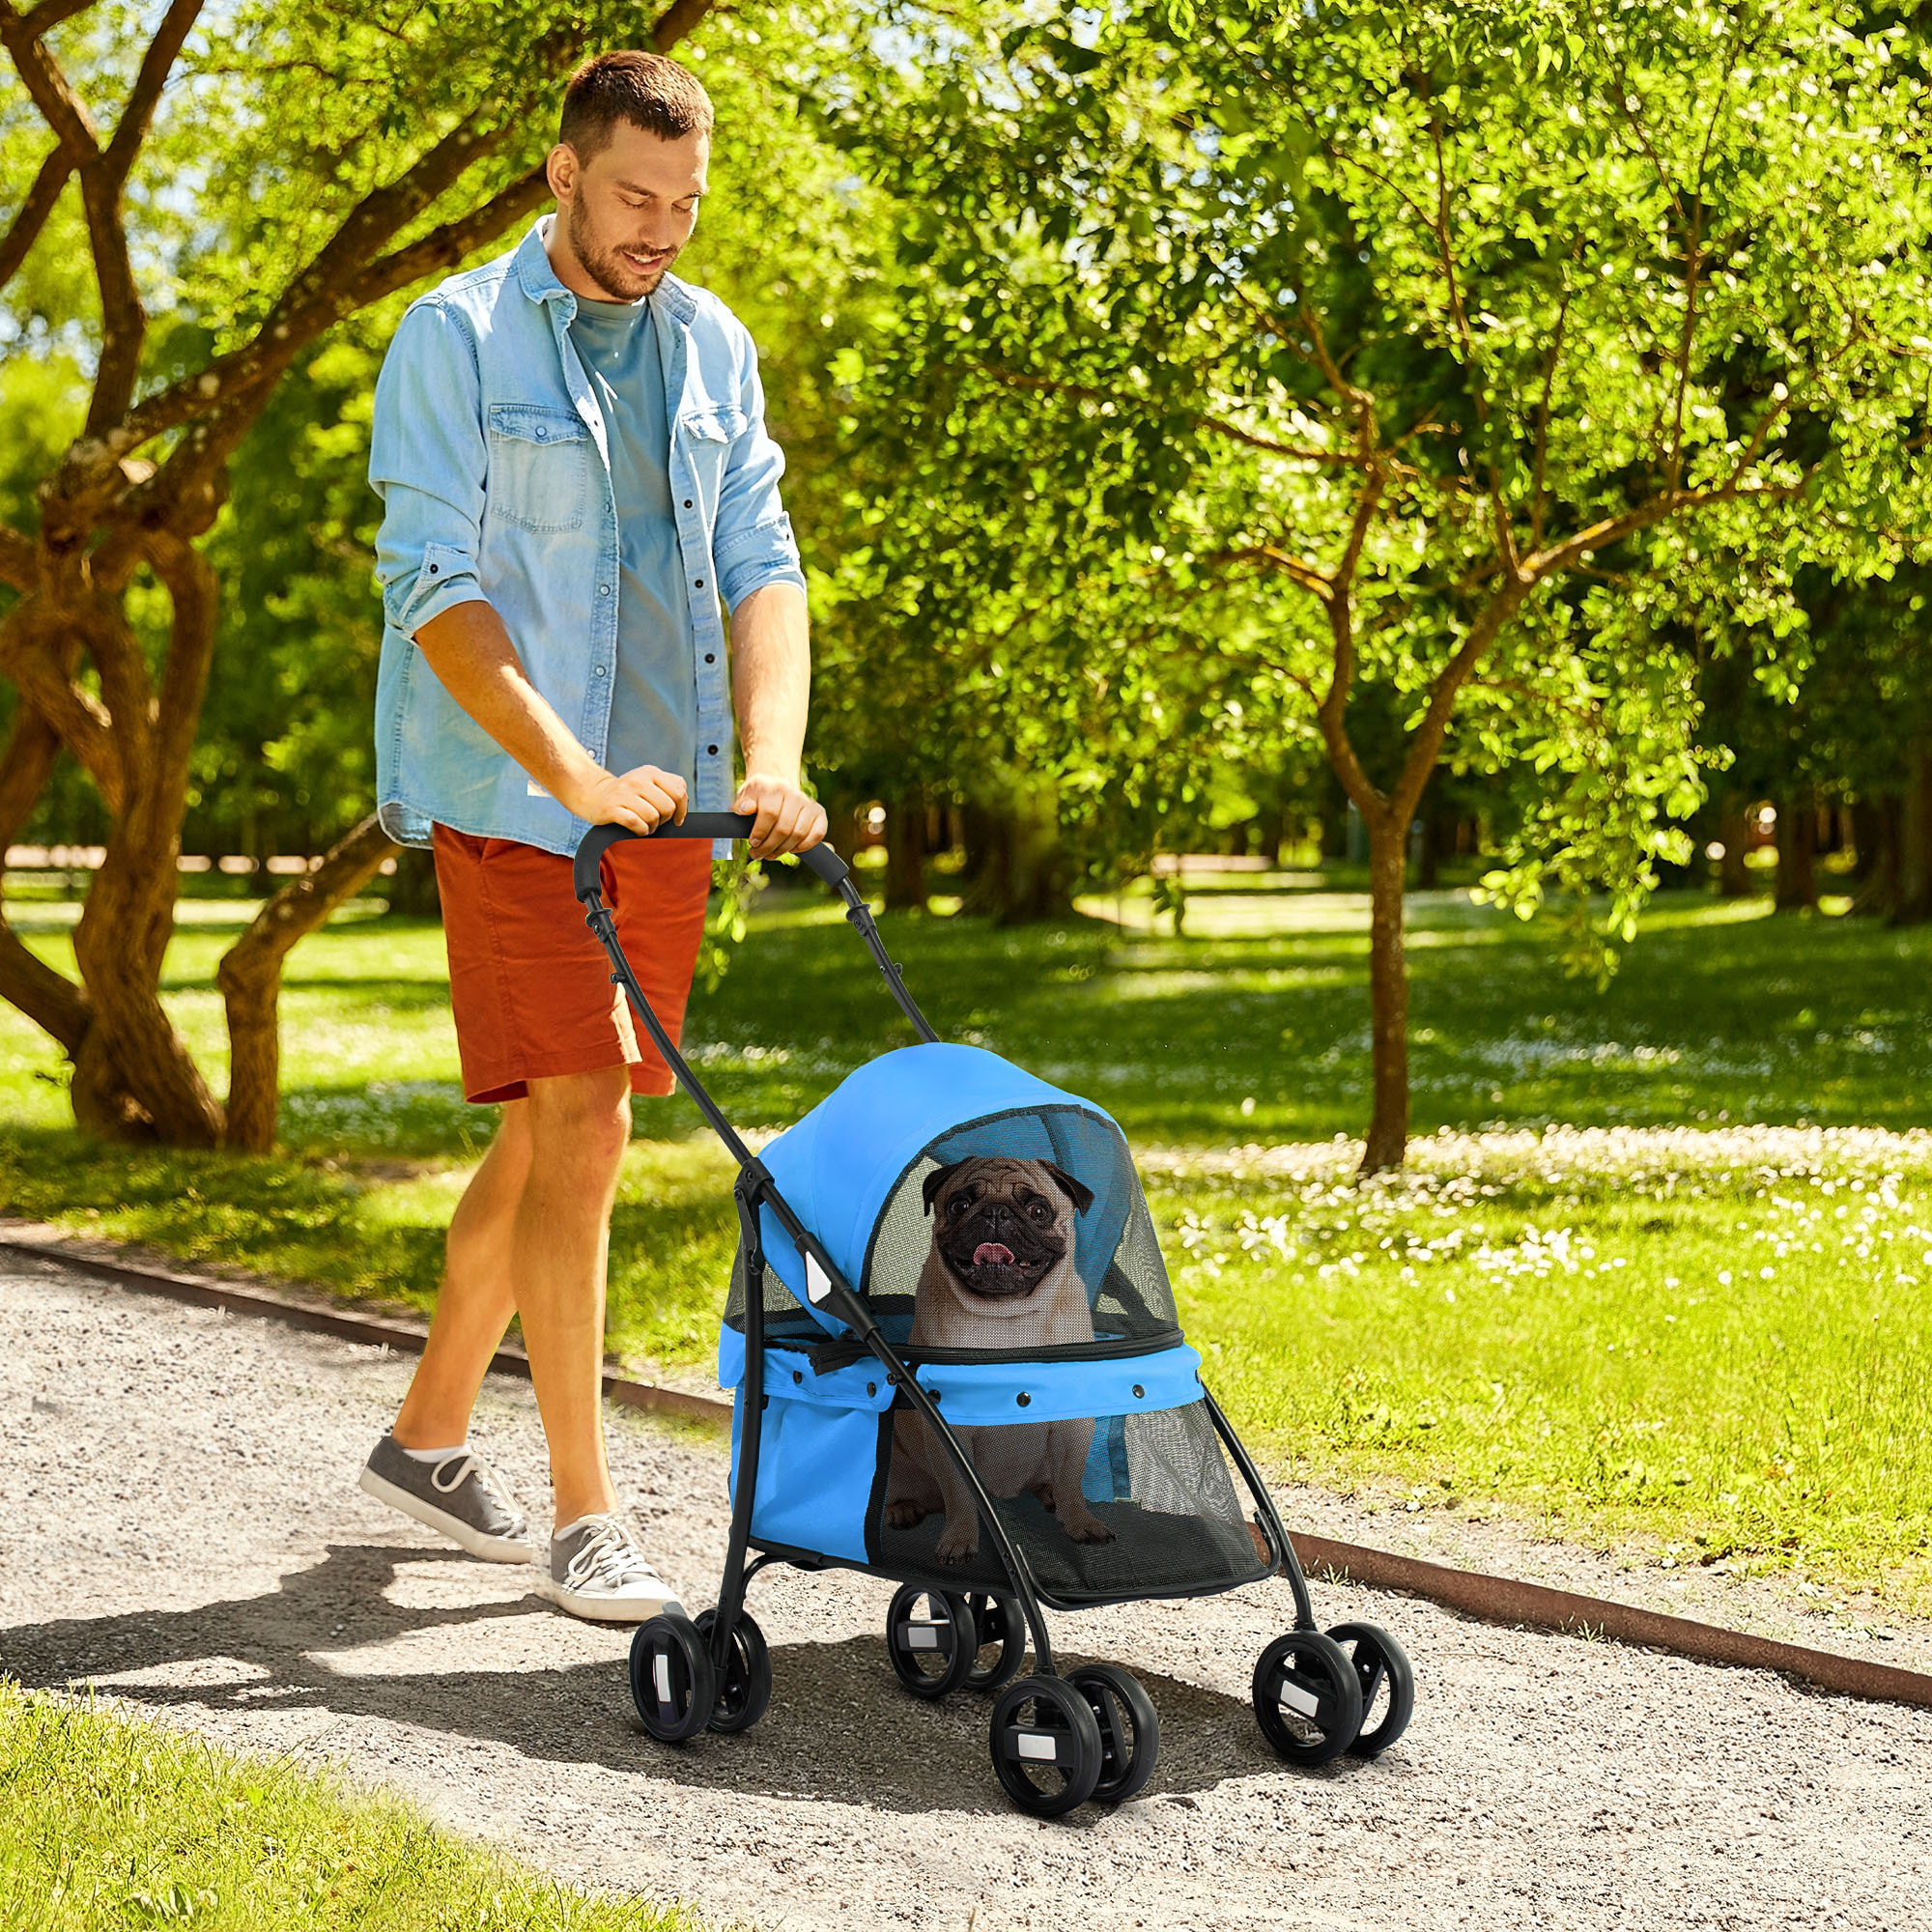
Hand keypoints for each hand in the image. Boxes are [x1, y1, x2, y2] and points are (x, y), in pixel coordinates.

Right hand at [568, 763, 687, 834]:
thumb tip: (684, 805)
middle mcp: (638, 780)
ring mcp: (624, 793)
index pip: (679, 791)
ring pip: (653, 817)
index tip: (676, 818)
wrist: (594, 794)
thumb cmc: (627, 793)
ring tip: (645, 824)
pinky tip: (637, 829)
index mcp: (651, 772)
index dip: (681, 809)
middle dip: (664, 819)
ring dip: (652, 827)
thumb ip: (670, 787)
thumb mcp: (649, 782)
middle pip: (668, 807)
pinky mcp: (612, 808)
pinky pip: (637, 824)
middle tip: (655, 820)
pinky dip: (641, 831)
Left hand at [733, 772, 827, 858]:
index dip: (760, 832)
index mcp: (775, 788)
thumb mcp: (745, 798)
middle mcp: (794, 794)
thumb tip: (745, 809)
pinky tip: (791, 849)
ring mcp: (809, 803)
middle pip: (784, 828)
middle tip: (758, 854)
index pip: (770, 813)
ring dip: (784, 849)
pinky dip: (804, 846)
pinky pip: (817, 834)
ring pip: (799, 834)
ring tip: (771, 854)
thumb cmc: (758, 797)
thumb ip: (742, 804)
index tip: (752, 843)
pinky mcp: (819, 813)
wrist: (775, 786)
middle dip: (769, 846)